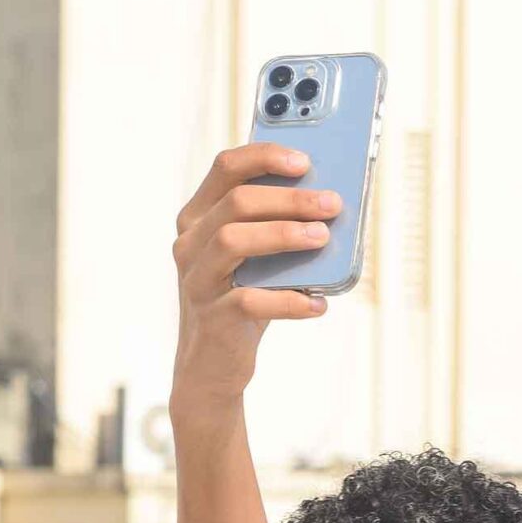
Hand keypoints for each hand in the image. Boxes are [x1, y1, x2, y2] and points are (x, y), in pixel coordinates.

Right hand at [170, 143, 343, 420]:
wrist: (212, 365)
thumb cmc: (241, 299)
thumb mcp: (254, 258)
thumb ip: (276, 226)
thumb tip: (329, 200)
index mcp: (198, 217)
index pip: (225, 167)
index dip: (265, 157)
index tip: (305, 161)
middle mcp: (189, 243)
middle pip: (236, 202)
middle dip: (289, 198)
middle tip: (331, 203)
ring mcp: (197, 280)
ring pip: (234, 240)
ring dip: (284, 235)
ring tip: (323, 238)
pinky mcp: (212, 318)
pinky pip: (251, 301)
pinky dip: (289, 301)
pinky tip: (318, 304)